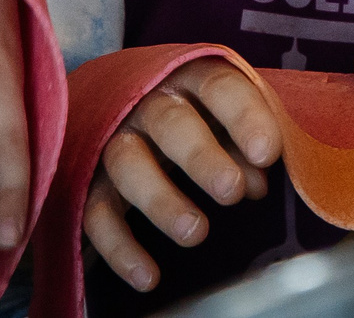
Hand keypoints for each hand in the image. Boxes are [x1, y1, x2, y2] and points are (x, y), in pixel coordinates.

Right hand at [83, 59, 277, 294]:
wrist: (118, 103)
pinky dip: (120, 248)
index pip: (220, 87)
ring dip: (162, 200)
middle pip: (171, 122)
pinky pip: (95, 214)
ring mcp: (112, 140)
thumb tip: (257, 184)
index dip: (244, 117)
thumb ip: (244, 145)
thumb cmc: (194, 111)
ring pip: (128, 165)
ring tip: (197, 232)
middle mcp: (146, 103)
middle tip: (232, 191)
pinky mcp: (86, 181)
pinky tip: (148, 277)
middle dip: (202, 157)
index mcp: (190, 77)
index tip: (267, 153)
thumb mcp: (223, 117)